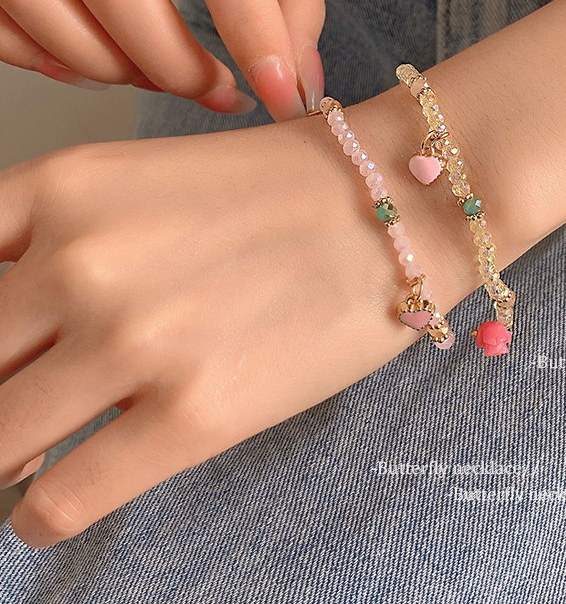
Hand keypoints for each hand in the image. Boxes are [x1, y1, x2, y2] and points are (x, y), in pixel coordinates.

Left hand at [0, 99, 471, 547]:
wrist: (398, 207)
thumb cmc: (287, 187)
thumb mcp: (152, 183)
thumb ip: (65, 246)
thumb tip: (15, 348)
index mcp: (64, 186)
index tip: (3, 354)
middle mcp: (80, 260)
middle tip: (23, 405)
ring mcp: (133, 340)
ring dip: (6, 456)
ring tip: (33, 456)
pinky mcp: (192, 415)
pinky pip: (55, 501)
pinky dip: (41, 511)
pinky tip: (59, 497)